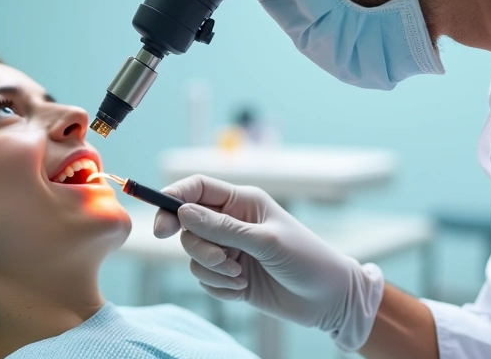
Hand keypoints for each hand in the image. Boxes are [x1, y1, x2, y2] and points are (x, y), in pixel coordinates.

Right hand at [154, 175, 383, 350]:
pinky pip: (204, 279)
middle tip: (220, 260)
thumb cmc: (307, 260)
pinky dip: (219, 286)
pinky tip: (243, 289)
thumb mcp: (266, 242)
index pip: (197, 189)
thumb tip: (183, 212)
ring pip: (193, 255)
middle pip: (188, 225)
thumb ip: (223, 228)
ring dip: (212, 270)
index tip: (162, 225)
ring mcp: (229, 250)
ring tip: (240, 277)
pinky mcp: (229, 276)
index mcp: (243, 202)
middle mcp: (231, 223)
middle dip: (198, 246)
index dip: (173, 199)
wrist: (328, 300)